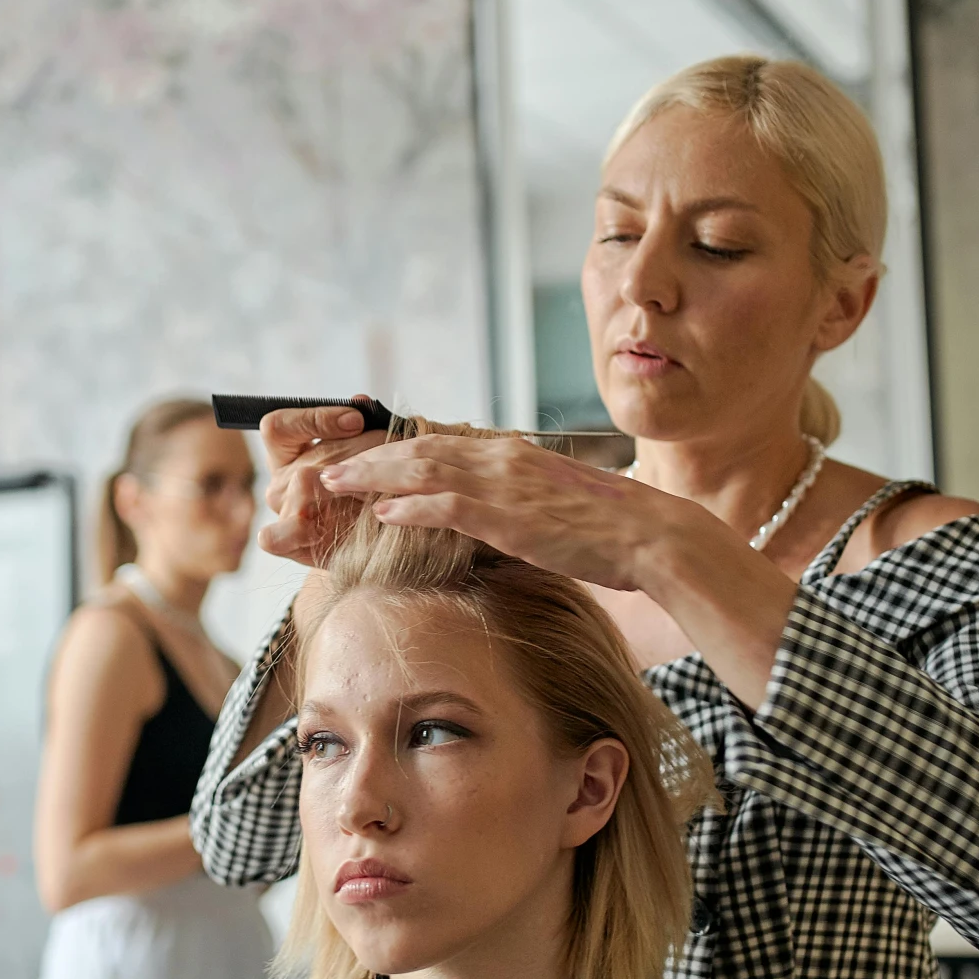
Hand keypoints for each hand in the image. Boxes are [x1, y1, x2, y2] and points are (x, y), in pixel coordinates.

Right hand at [257, 403, 391, 567]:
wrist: (379, 539)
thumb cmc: (372, 488)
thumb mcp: (367, 449)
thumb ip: (360, 428)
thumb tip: (361, 403)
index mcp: (287, 452)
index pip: (278, 426)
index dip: (316, 419)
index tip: (357, 420)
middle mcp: (281, 482)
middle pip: (308, 459)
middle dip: (356, 454)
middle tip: (391, 453)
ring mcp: (283, 512)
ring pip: (303, 488)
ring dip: (349, 485)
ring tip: (383, 487)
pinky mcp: (289, 543)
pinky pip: (274, 537)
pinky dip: (300, 530)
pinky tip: (337, 522)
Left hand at [317, 432, 689, 591]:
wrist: (649, 534)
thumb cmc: (606, 529)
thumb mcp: (550, 505)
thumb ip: (512, 502)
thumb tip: (481, 516)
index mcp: (512, 455)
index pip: (440, 444)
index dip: (394, 452)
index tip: (361, 461)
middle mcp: (503, 460)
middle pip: (420, 450)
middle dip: (369, 459)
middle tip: (329, 469)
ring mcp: (506, 485)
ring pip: (424, 471)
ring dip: (375, 477)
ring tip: (337, 485)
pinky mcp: (511, 516)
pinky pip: (450, 506)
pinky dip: (411, 506)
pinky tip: (383, 513)